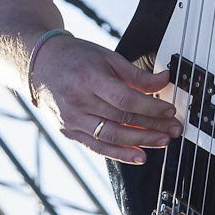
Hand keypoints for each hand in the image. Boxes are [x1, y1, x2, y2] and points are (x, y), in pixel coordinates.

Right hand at [32, 34, 181, 163]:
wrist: (41, 65)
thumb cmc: (75, 58)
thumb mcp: (107, 57)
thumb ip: (135, 74)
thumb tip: (163, 80)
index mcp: (88, 78)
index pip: (125, 99)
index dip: (150, 107)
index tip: (168, 110)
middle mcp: (78, 101)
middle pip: (121, 119)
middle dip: (152, 126)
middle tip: (173, 129)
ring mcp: (71, 119)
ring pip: (112, 137)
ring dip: (141, 142)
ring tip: (162, 141)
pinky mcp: (69, 132)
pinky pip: (97, 147)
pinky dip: (119, 155)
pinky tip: (139, 156)